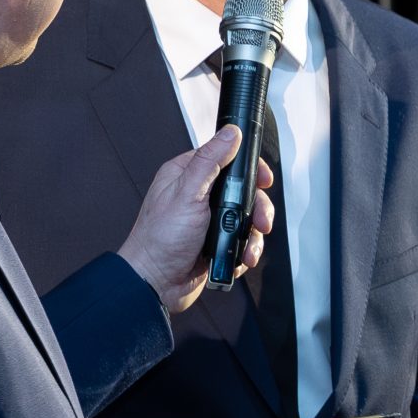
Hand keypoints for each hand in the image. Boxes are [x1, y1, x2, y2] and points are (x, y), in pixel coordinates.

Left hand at [117, 124, 275, 313]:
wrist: (155, 283)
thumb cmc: (159, 240)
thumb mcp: (187, 194)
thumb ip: (209, 161)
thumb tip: (229, 134)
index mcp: (187, 176)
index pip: (227, 158)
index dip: (249, 168)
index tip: (262, 179)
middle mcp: (199, 196)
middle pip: (244, 191)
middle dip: (258, 208)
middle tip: (261, 220)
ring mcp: (208, 220)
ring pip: (247, 217)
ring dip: (253, 234)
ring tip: (248, 246)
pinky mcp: (216, 241)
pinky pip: (242, 239)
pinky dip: (245, 249)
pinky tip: (239, 256)